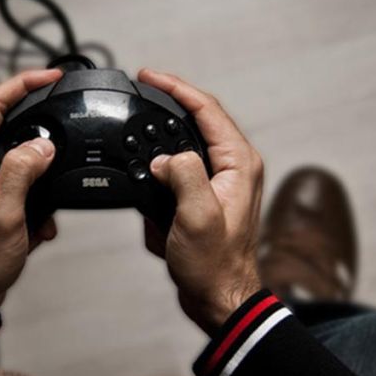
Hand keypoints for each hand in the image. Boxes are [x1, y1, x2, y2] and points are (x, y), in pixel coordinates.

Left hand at [0, 68, 62, 308]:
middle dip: (35, 117)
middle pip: (1, 118)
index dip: (22, 85)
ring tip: (57, 170)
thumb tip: (43, 145)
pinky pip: (15, 172)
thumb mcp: (4, 213)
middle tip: (62, 106)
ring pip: (12, 146)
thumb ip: (22, 171)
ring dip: (38, 161)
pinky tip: (43, 215)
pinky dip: (35, 187)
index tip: (51, 77)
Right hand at [138, 68, 262, 333]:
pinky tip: (146, 173)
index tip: (148, 76)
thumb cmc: (215, 265)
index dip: (176, 88)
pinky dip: (161, 172)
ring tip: (137, 132)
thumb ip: (183, 174)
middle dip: (166, 107)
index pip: (207, 109)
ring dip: (161, 141)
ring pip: (186, 146)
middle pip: (198, 121)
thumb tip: (164, 158)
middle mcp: (234, 167)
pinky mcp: (206, 199)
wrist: (219, 298)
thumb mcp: (197, 216)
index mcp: (238, 163)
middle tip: (138, 94)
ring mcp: (221, 183)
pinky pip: (180, 173)